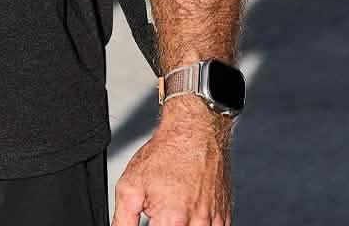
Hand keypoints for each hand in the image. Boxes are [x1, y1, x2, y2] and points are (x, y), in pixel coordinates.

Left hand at [113, 98, 232, 225]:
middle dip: (164, 224)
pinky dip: (198, 224)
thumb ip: (123, 219)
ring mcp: (213, 222)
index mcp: (171, 220)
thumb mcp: (130, 185)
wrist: (195, 132)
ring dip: (181, 224)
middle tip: (159, 211)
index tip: (150, 221)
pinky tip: (188, 208)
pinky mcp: (225, 217)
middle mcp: (196, 224)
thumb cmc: (166, 153)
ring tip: (174, 206)